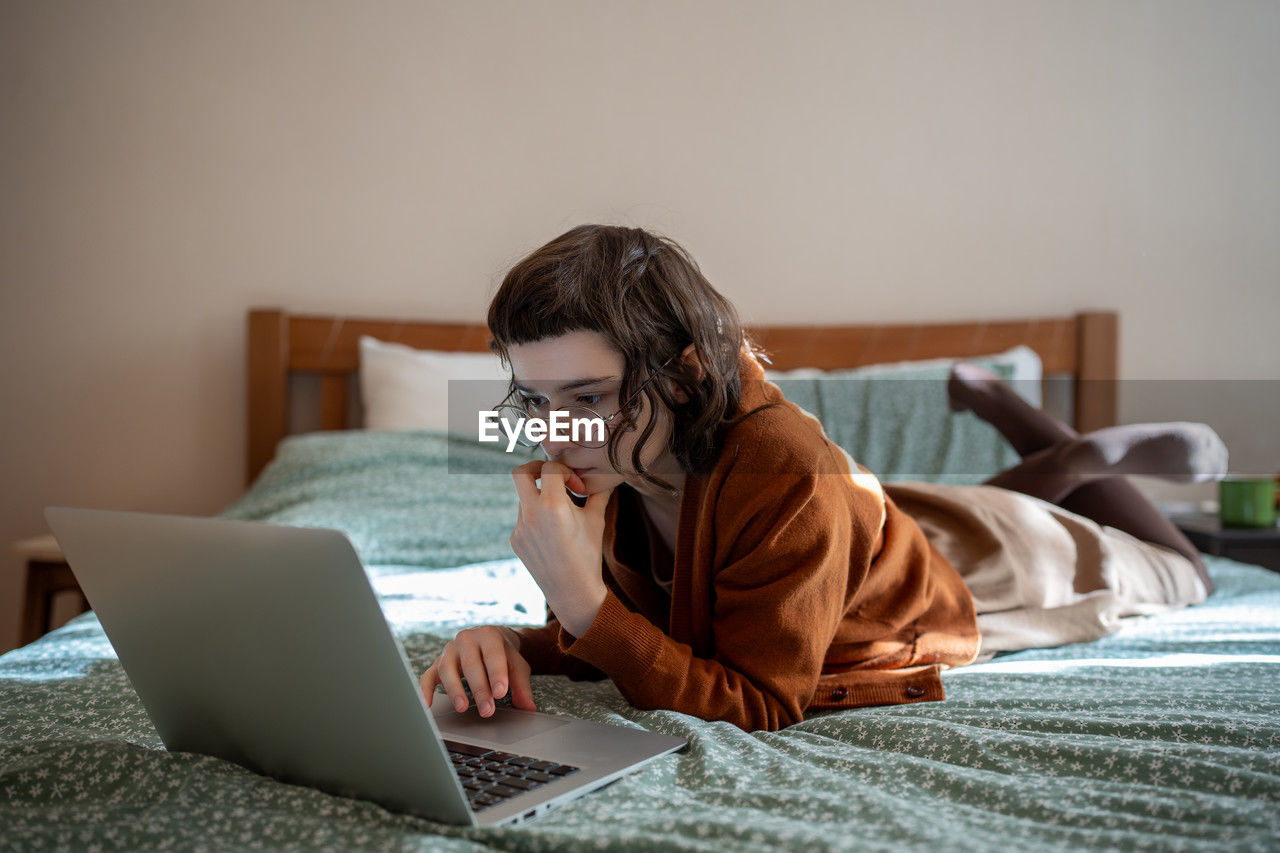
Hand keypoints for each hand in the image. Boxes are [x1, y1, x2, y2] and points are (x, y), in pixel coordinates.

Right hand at [419, 626, 535, 716]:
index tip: (501, 693)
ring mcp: (449, 651)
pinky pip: (427, 676)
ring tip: (463, 707)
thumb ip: (522, 685)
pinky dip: (425, 690)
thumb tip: (528, 707)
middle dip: (479, 688)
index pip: (492, 654)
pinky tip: (428, 705)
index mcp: (488, 636)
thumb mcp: (517, 664)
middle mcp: (466, 639)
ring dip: (454, 690)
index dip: (496, 673)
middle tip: (487, 710)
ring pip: (447, 669)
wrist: (489, 639)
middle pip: (470, 664)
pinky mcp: (437, 663)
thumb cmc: (503, 654)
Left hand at [510, 459, 612, 637]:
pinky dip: (536, 515)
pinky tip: (552, 532)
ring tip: (560, 513)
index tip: (576, 487)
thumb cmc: (588, 556)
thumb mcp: (597, 520)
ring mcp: (520, 528)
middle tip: (552, 477)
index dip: (566, 470)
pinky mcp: (515, 540)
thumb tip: (609, 474)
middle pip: (520, 473)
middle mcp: (531, 515)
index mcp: (552, 506)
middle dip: (536, 468)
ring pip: (523, 497)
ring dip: (539, 496)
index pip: (550, 467)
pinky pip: (523, 517)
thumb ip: (599, 492)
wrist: (573, 592)